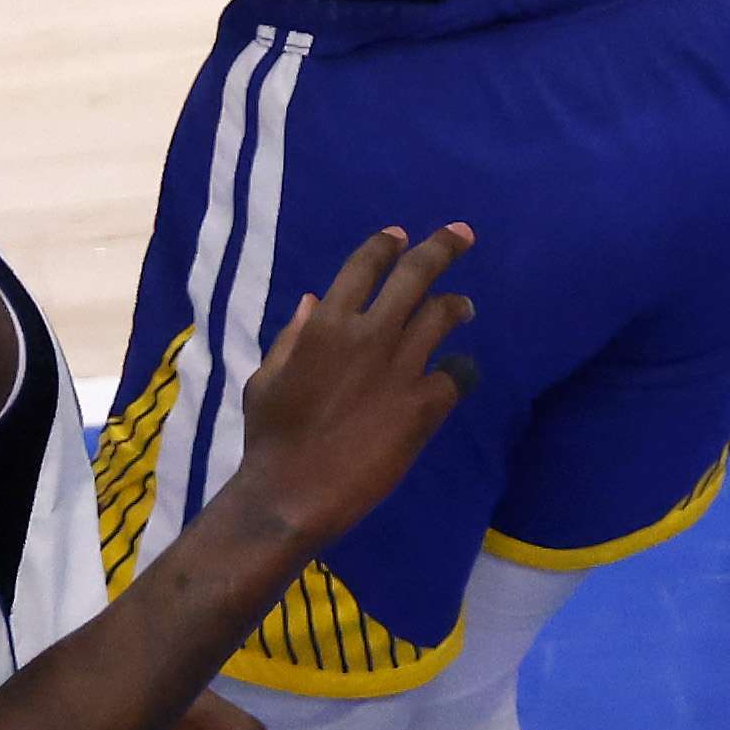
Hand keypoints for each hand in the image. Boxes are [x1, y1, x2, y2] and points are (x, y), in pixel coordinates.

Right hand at [222, 224, 475, 547]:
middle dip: (443, 247)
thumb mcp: (265, 379)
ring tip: (463, 309)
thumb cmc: (270, 439)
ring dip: (457, 307)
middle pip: (417, 274)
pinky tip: (459, 375)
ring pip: (444, 314)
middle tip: (463, 235)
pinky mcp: (424, 404)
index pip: (365, 265)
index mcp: (325, 325)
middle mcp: (369, 334)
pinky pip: (458, 373)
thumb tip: (311, 299)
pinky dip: (461, 371)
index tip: (402, 236)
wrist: (291, 495)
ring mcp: (401, 367)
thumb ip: (291, 337)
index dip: (387, 246)